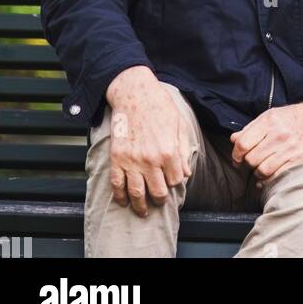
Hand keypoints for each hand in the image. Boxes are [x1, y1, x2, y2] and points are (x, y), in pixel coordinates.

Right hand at [104, 67, 192, 217]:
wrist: (134, 93)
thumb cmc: (159, 105)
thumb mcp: (178, 124)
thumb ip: (182, 150)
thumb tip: (186, 173)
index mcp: (168, 151)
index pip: (175, 180)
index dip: (175, 182)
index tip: (172, 180)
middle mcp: (150, 159)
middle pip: (157, 192)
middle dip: (160, 199)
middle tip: (159, 201)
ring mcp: (132, 160)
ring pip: (137, 193)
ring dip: (141, 206)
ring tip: (143, 210)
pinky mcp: (117, 158)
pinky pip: (117, 184)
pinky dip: (120, 196)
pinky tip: (124, 202)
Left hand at [230, 95, 302, 185]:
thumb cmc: (292, 117)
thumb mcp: (270, 116)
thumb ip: (251, 128)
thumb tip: (233, 139)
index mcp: (269, 121)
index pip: (243, 143)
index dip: (236, 154)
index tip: (237, 157)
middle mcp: (279, 135)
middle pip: (252, 159)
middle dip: (247, 163)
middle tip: (248, 162)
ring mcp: (290, 149)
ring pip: (262, 170)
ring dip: (257, 173)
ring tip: (258, 169)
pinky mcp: (298, 160)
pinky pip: (277, 176)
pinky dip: (268, 180)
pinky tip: (266, 177)